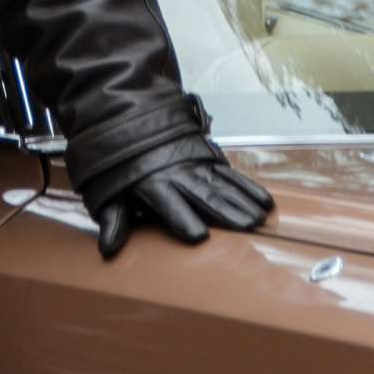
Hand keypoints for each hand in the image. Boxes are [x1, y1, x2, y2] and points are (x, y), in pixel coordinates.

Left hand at [91, 150, 272, 260]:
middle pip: (205, 196)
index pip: (170, 205)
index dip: (183, 219)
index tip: (199, 235)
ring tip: (259, 219)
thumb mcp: (110, 192)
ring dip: (243, 202)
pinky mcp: (209, 160)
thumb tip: (107, 249)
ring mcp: (196, 166)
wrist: (133, 124)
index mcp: (152, 185)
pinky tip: (266, 201)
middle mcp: (178, 175)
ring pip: (223, 186)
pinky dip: (249, 187)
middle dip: (226, 211)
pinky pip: (232, 174)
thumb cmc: (122, 167)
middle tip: (247, 226)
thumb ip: (114, 220)